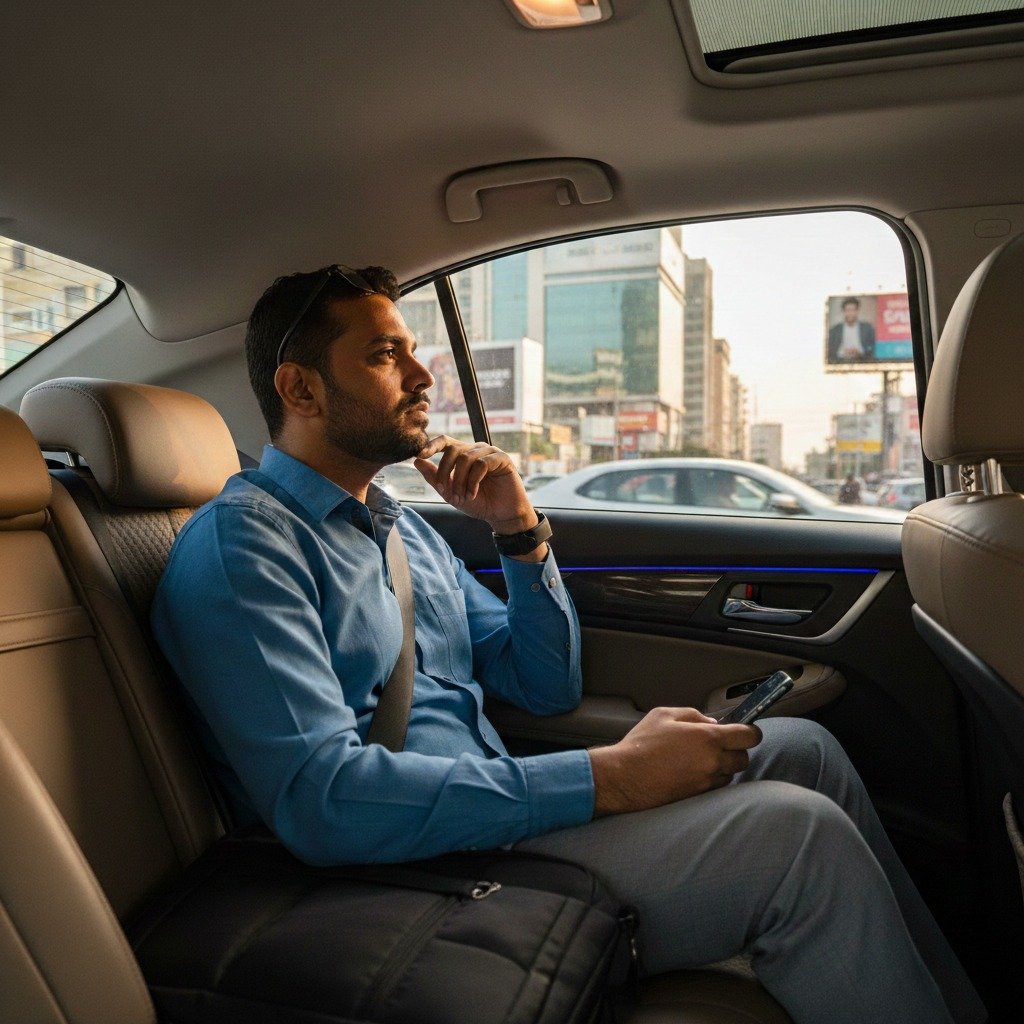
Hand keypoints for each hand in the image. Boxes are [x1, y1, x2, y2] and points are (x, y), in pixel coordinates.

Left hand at [414, 436, 537, 533]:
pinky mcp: (502, 458)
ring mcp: (489, 452)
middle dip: (445, 473)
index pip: (445, 441)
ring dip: (460, 481)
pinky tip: (473, 494)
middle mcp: (476, 449)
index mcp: (463, 454)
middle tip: (447, 493)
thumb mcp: (451, 492)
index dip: (431, 445)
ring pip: (465, 458)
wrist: (501, 515)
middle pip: (452, 450)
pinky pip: (481, 464)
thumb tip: (417, 461)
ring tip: (463, 498)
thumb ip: (435, 477)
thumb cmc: (478, 503)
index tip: (420, 455)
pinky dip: (473, 481)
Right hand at [588, 707, 761, 816]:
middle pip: (744, 758)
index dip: (749, 731)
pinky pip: (717, 786)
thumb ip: (693, 715)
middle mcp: (713, 762)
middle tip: (718, 744)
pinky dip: (712, 778)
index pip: (748, 736)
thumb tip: (712, 723)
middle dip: (736, 749)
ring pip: (731, 774)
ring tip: (701, 758)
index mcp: (708, 738)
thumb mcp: (664, 715)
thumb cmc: (642, 744)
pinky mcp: (700, 797)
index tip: (744, 730)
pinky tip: (693, 771)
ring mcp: (707, 782)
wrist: (625, 777)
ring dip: (723, 766)